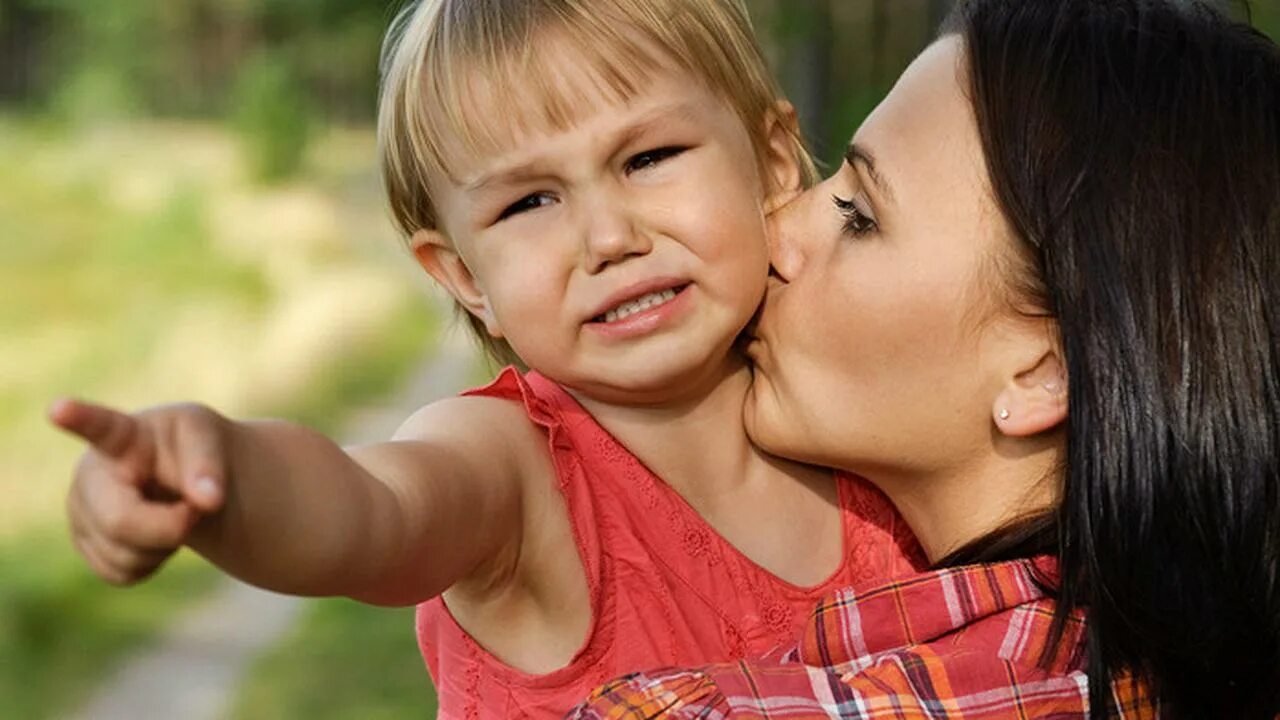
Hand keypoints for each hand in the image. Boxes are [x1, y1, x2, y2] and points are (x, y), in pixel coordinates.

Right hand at [49, 399, 227, 584]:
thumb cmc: (190, 449)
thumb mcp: (208, 440)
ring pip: (123, 556)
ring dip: (165, 544)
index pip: (99, 426)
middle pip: (120, 521)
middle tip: (196, 510)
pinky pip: (123, 574)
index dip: (78, 418)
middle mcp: (89, 474)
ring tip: (172, 511)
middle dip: (168, 527)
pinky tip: (156, 535)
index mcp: (121, 434)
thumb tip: (208, 501)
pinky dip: (153, 562)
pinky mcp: (86, 545)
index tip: (58, 409)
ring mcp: (80, 513)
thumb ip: (210, 466)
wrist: (182, 477)